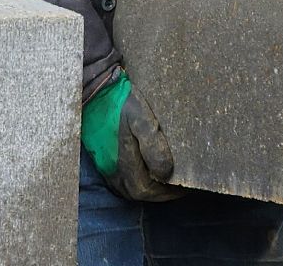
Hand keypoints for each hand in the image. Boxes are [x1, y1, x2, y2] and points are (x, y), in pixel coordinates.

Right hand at [82, 71, 183, 201]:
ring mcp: (106, 168)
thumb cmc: (120, 101)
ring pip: (131, 188)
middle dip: (162, 192)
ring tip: (170, 180)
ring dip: (151, 188)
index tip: (187, 186)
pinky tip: (151, 171)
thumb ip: (152, 144)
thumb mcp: (139, 117)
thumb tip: (165, 172)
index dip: (169, 192)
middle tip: (183, 184)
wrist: (95, 89)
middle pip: (140, 193)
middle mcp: (112, 172)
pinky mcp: (104, 160)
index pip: (149, 192)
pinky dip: (140, 180)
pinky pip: (124, 180)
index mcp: (122, 165)